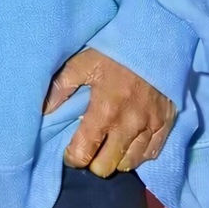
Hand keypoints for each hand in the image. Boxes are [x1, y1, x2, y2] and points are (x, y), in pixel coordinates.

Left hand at [42, 47, 176, 176]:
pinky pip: (151, 154)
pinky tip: (129, 143)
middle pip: (106, 167)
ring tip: (108, 145)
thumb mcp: (83, 63)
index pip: (84, 153)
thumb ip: (61, 87)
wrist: (154, 40)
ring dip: (116, 158)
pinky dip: (138, 154)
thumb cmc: (115, 52)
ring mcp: (150, 127)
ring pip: (129, 164)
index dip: (73, 157)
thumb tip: (43, 111)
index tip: (70, 152)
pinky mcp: (166, 125)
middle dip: (94, 162)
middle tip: (90, 147)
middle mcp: (128, 126)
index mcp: (104, 111)